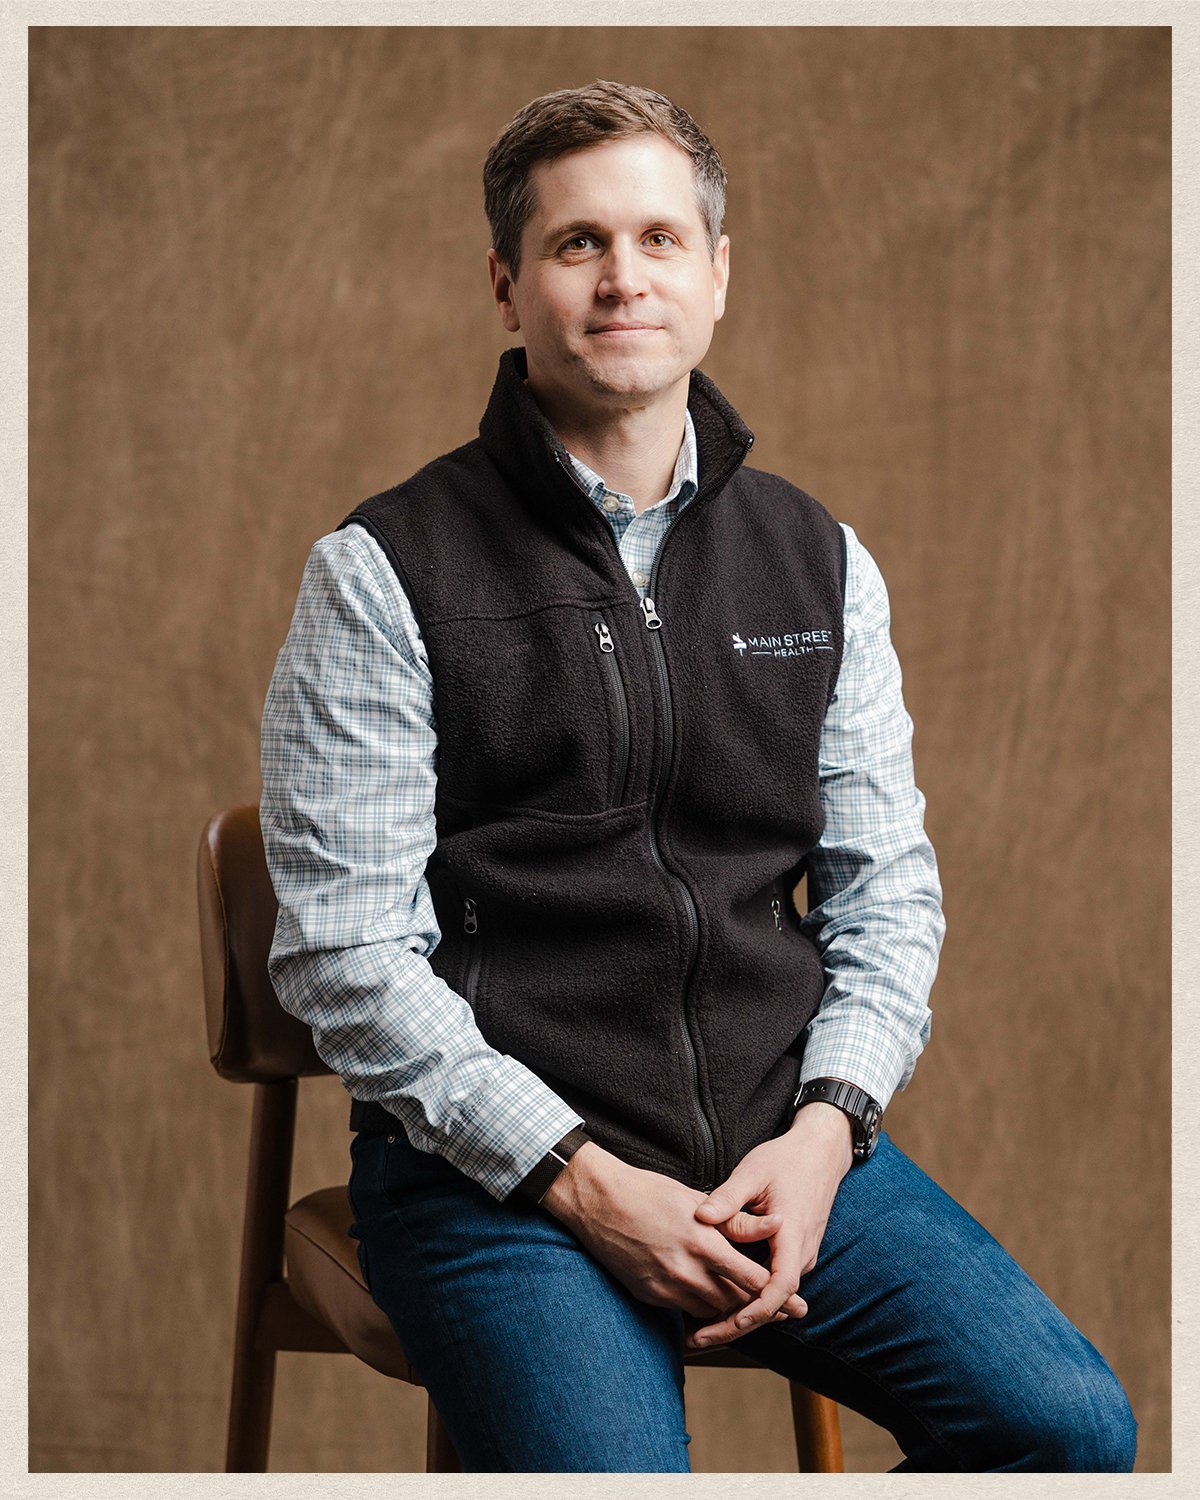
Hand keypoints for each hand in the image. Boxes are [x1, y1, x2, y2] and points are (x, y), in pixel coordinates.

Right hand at [541, 1142, 808, 1322]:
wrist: (598, 1202)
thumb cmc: (649, 1192)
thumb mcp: (695, 1199)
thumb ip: (736, 1221)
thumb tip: (775, 1226)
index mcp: (704, 1242)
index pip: (752, 1279)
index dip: (776, 1292)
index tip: (795, 1299)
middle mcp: (687, 1270)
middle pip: (736, 1301)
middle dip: (761, 1309)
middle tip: (785, 1314)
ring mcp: (666, 1286)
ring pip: (712, 1311)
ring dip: (731, 1310)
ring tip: (750, 1308)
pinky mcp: (649, 1295)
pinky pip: (685, 1311)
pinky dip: (701, 1309)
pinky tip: (711, 1304)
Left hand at [684, 1102, 853, 1349]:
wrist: (820, 1151)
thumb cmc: (785, 1159)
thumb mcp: (753, 1172)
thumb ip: (728, 1198)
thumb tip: (699, 1217)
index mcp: (792, 1236)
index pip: (778, 1288)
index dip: (753, 1311)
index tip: (723, 1325)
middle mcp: (800, 1254)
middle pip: (771, 1303)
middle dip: (735, 1324)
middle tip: (695, 1340)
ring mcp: (799, 1255)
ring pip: (771, 1297)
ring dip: (740, 1313)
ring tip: (699, 1328)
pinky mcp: (792, 1253)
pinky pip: (772, 1284)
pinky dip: (749, 1297)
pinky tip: (719, 1302)